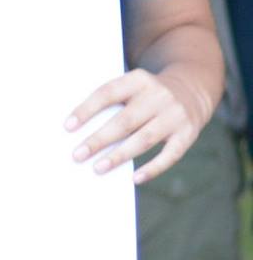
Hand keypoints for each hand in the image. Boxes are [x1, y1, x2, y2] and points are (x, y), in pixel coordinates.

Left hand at [66, 68, 202, 183]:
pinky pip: (170, 154)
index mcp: (138, 80)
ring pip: (144, 139)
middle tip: (77, 155)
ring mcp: (176, 115)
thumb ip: (111, 102)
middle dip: (99, 140)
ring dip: (120, 155)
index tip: (67, 127)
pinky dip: (153, 168)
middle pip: (125, 121)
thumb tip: (78, 131)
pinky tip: (135, 178)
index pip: (108, 93)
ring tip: (98, 168)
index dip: (87, 110)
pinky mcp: (189, 133)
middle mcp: (159, 96)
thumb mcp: (131, 87)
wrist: (191, 89)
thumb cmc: (145, 94)